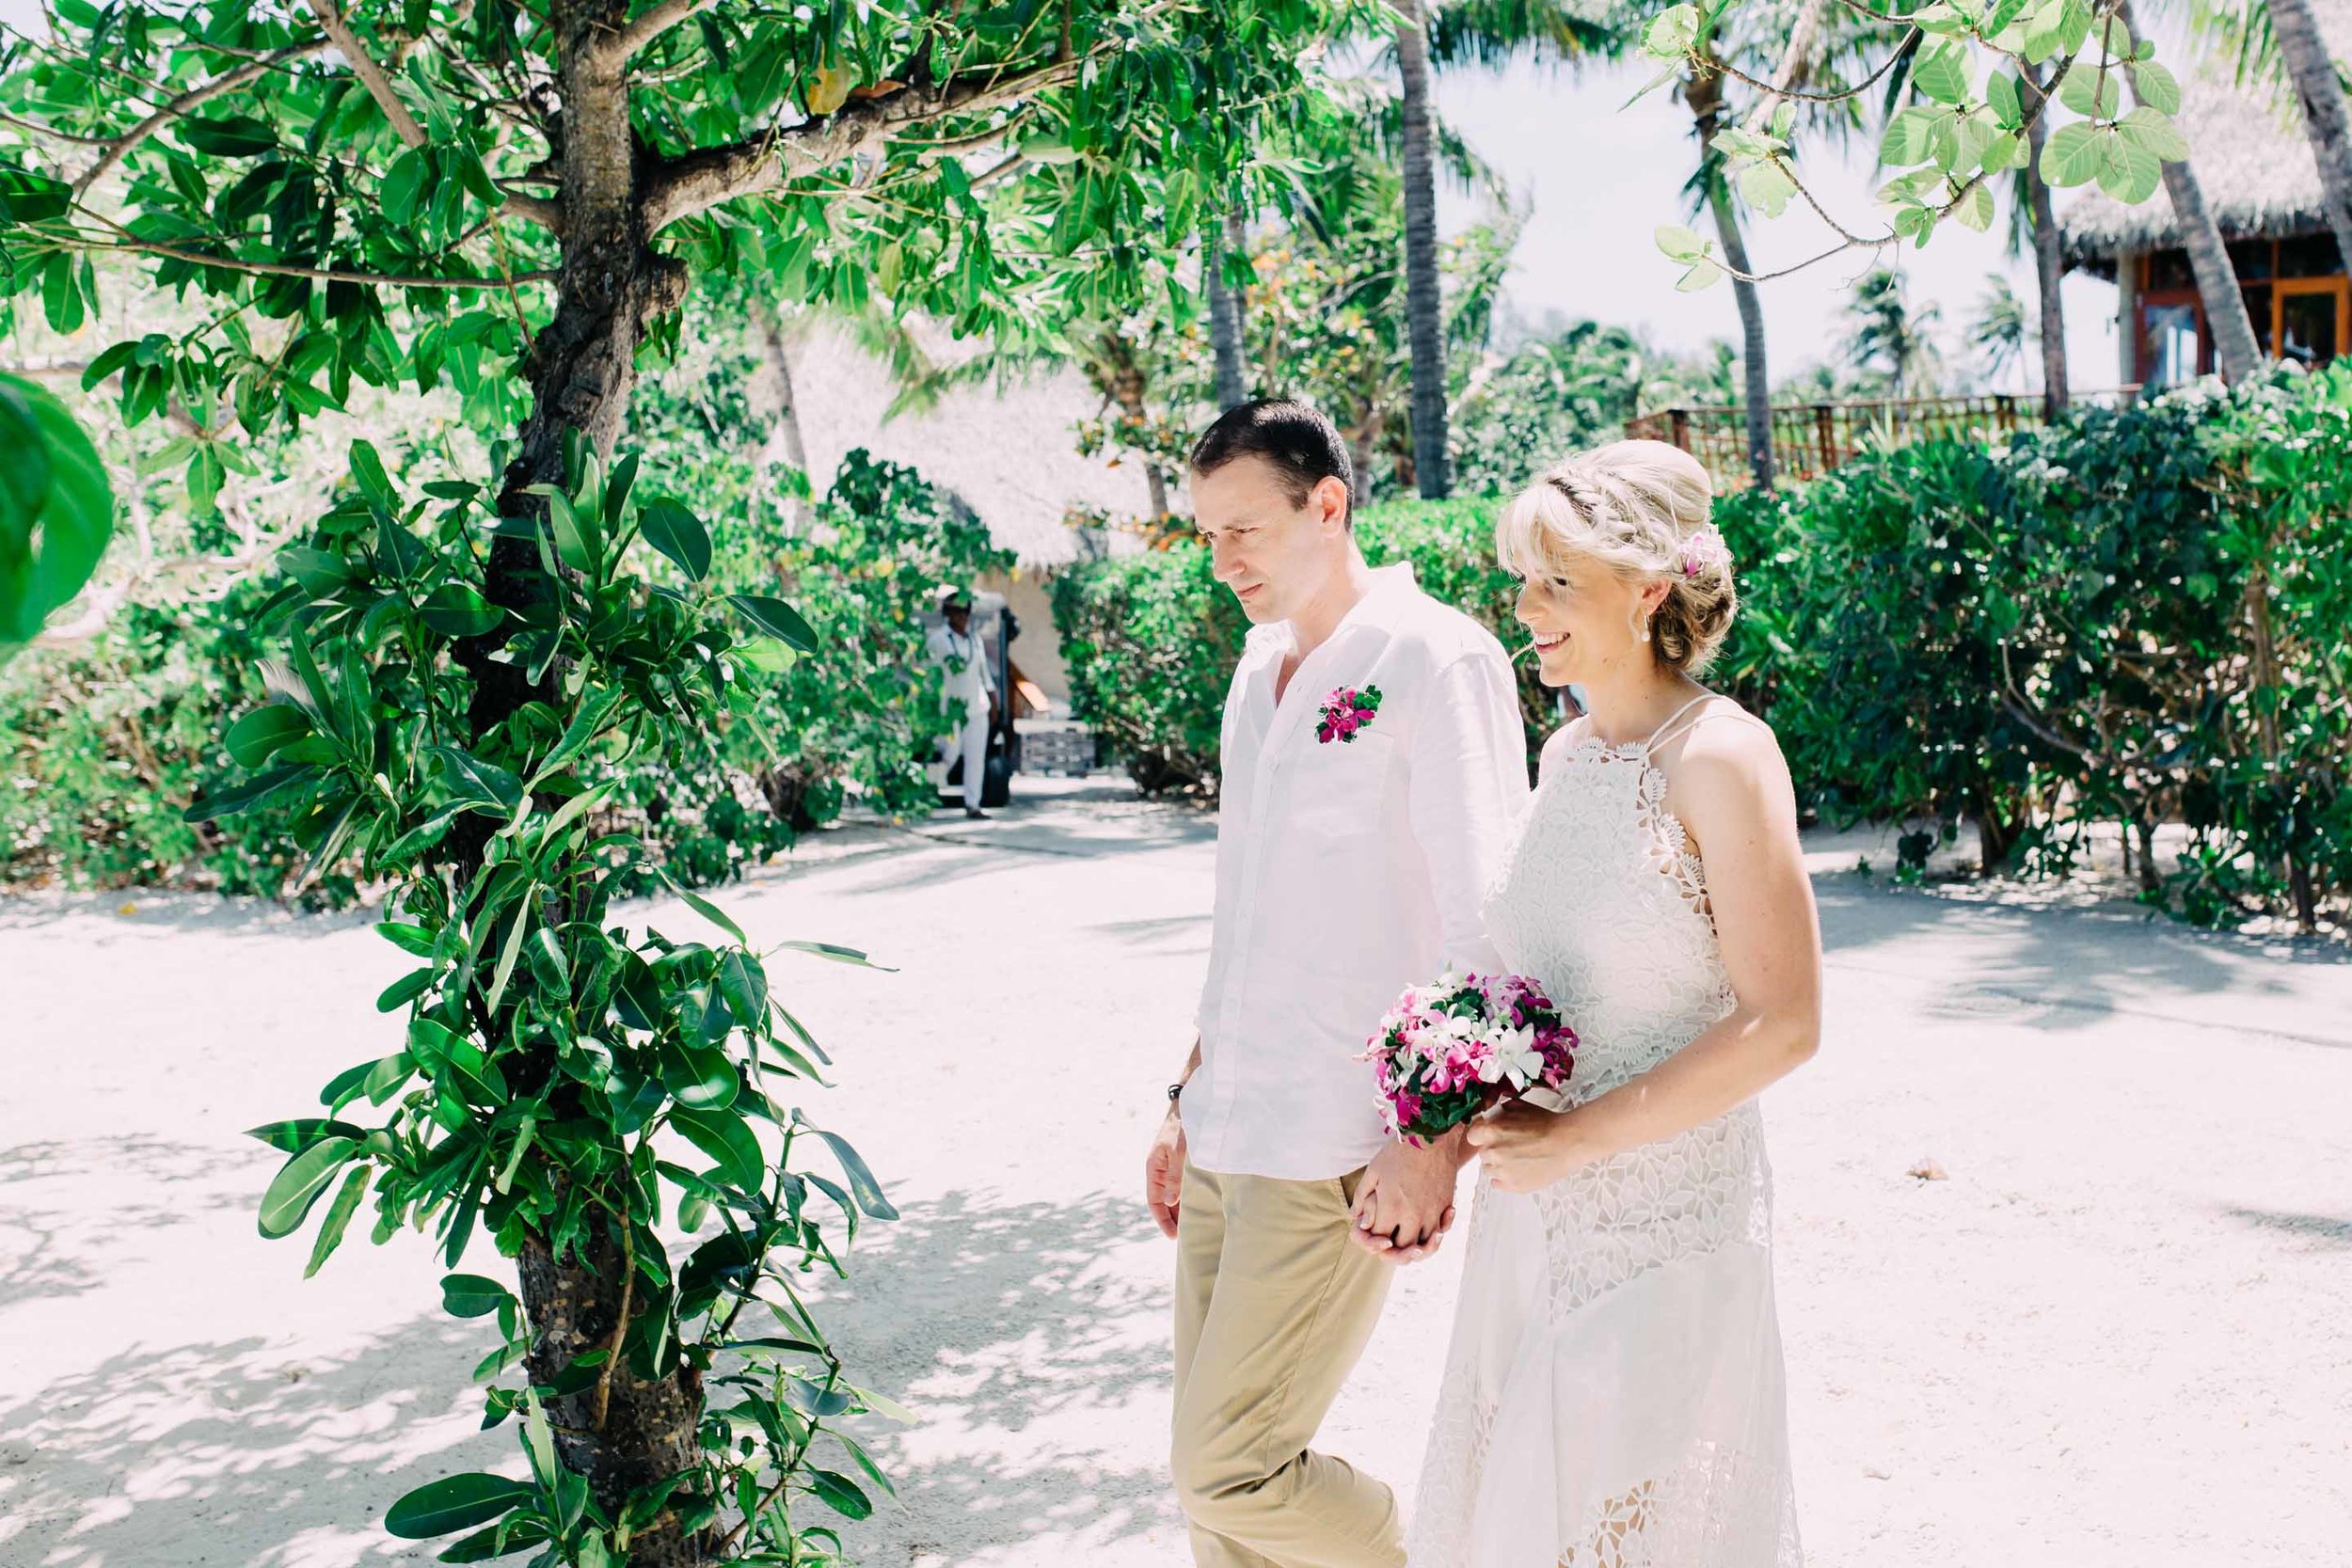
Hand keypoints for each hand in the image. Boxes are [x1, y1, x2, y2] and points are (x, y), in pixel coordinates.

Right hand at [1145, 1105, 1185, 1238]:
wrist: (1190, 1105)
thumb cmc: (1182, 1127)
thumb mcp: (1179, 1152)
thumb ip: (1175, 1176)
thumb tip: (1170, 1202)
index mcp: (1153, 1168)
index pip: (1154, 1201)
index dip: (1162, 1220)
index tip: (1173, 1236)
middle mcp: (1159, 1170)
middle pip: (1162, 1202)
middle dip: (1170, 1220)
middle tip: (1185, 1237)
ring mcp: (1169, 1167)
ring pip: (1171, 1196)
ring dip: (1178, 1211)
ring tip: (1191, 1227)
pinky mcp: (1179, 1164)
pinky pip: (1179, 1187)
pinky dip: (1185, 1199)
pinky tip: (1196, 1207)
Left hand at [1347, 1132, 1464, 1263]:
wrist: (1431, 1134)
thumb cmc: (1398, 1151)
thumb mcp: (1374, 1171)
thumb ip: (1363, 1197)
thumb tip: (1354, 1216)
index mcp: (1390, 1207)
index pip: (1379, 1238)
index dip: (1373, 1240)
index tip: (1373, 1232)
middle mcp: (1411, 1216)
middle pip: (1402, 1248)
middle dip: (1394, 1249)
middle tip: (1391, 1241)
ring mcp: (1431, 1213)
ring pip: (1424, 1245)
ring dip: (1416, 1247)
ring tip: (1410, 1241)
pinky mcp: (1445, 1206)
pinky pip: (1440, 1232)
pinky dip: (1434, 1236)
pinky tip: (1428, 1229)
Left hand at [1465, 1101, 1602, 1193]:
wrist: (1568, 1142)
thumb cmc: (1546, 1123)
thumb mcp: (1518, 1107)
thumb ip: (1499, 1111)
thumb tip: (1489, 1114)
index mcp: (1490, 1132)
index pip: (1472, 1136)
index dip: (1483, 1135)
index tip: (1492, 1135)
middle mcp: (1492, 1153)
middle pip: (1483, 1153)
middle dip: (1494, 1149)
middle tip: (1513, 1146)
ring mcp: (1502, 1172)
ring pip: (1490, 1169)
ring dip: (1499, 1164)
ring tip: (1520, 1158)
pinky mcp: (1513, 1186)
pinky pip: (1498, 1183)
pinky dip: (1506, 1178)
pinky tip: (1520, 1169)